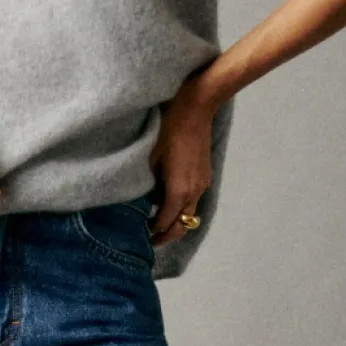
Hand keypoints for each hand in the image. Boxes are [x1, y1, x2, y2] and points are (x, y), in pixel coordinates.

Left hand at [147, 74, 216, 248]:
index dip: (153, 233)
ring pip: (190, 214)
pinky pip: (193, 200)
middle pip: (182, 225)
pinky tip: (167, 201)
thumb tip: (141, 200)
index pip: (165, 223)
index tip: (140, 237)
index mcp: (179, 191)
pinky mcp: (205, 175)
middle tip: (150, 240)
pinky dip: (181, 208)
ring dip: (175, 222)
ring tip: (157, 223)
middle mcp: (194, 192)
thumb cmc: (168, 128)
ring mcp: (202, 183)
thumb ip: (147, 184)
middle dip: (167, 235)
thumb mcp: (149, 157)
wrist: (196, 106)